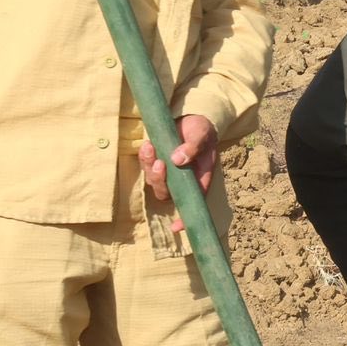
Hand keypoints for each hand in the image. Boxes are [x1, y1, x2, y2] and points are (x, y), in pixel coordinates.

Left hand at [139, 115, 217, 229]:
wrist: (191, 118)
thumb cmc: (201, 130)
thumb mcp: (202, 134)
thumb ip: (193, 147)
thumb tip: (177, 160)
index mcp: (199, 178)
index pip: (193, 202)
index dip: (185, 218)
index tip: (177, 227)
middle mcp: (183, 180)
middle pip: (166, 193)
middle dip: (160, 181)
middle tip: (160, 162)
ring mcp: (168, 172)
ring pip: (154, 181)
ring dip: (149, 167)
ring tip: (151, 147)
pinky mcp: (156, 162)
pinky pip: (146, 166)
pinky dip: (144, 157)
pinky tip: (148, 145)